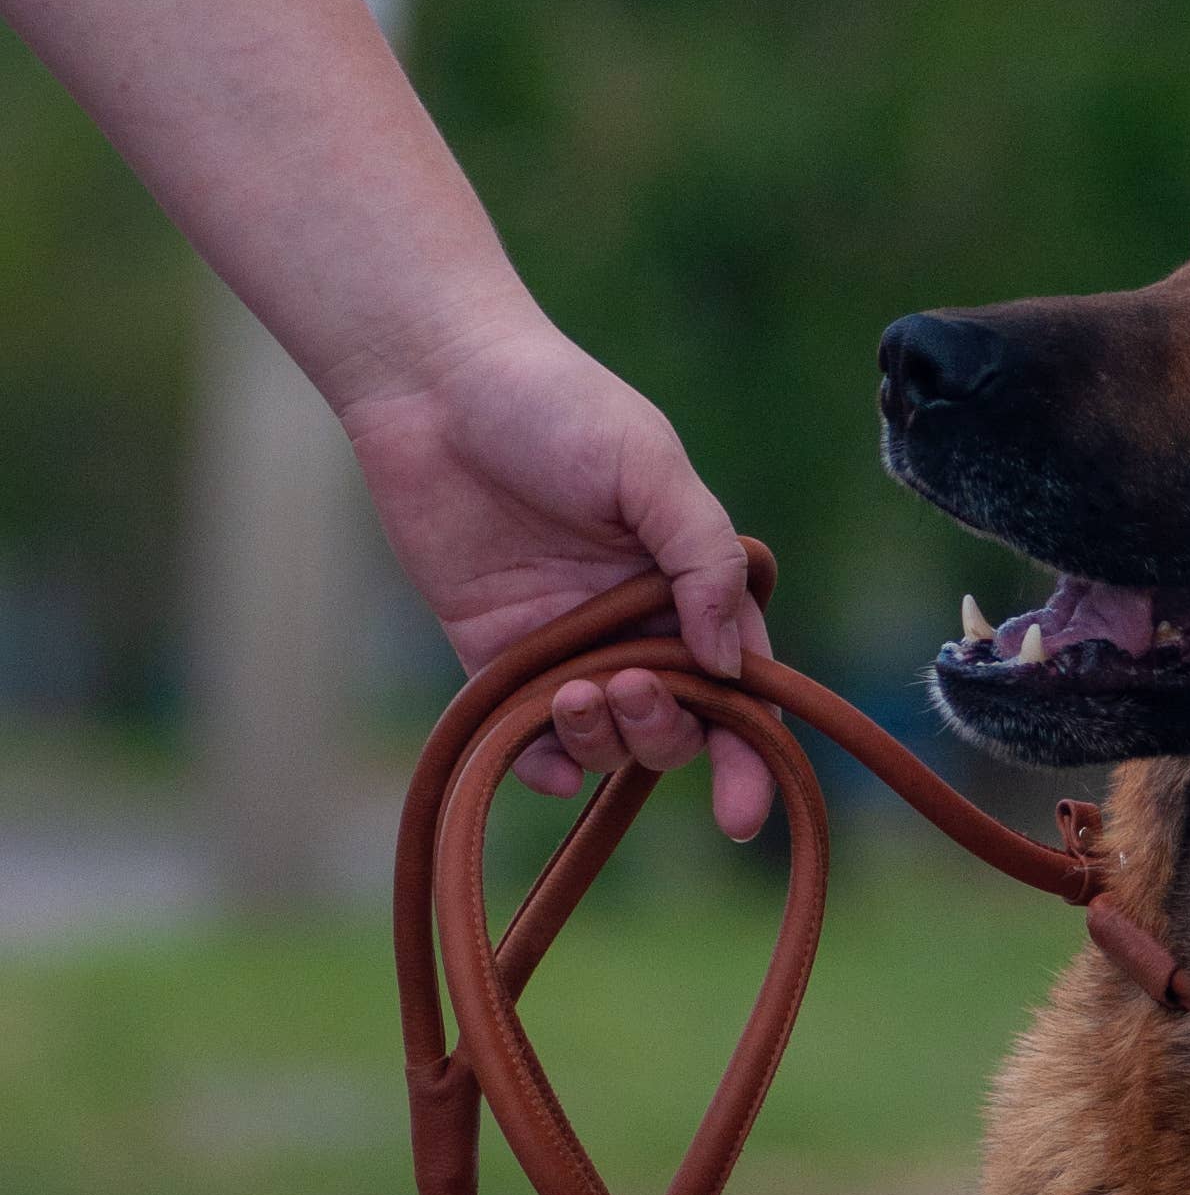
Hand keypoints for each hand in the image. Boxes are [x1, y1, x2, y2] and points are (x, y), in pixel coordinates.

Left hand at [339, 312, 775, 840]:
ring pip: (608, 742)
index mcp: (690, 583)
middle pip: (678, 726)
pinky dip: (543, 764)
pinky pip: (530, 741)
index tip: (740, 812)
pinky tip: (541, 752)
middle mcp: (638, 625)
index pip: (741, 687)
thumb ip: (702, 558)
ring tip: (572, 691)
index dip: (751, 755)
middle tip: (625, 685)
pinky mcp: (497, 655)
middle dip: (663, 729)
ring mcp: (569, 646)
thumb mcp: (650, 465)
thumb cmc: (554, 403)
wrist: (433, 381)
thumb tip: (732, 665)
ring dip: (602, 740)